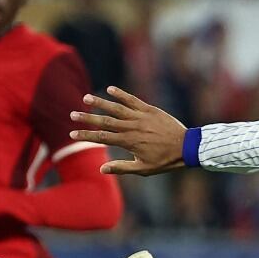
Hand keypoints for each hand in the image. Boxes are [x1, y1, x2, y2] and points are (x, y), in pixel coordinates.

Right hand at [69, 87, 187, 175]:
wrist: (186, 147)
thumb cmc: (165, 160)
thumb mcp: (143, 169)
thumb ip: (122, 168)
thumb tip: (102, 169)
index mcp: (128, 142)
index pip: (102, 138)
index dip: (86, 135)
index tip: (72, 133)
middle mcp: (132, 128)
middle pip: (105, 121)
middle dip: (87, 118)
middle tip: (72, 114)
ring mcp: (140, 117)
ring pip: (116, 108)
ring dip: (100, 102)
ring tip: (86, 98)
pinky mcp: (149, 109)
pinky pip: (133, 100)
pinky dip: (121, 94)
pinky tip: (111, 89)